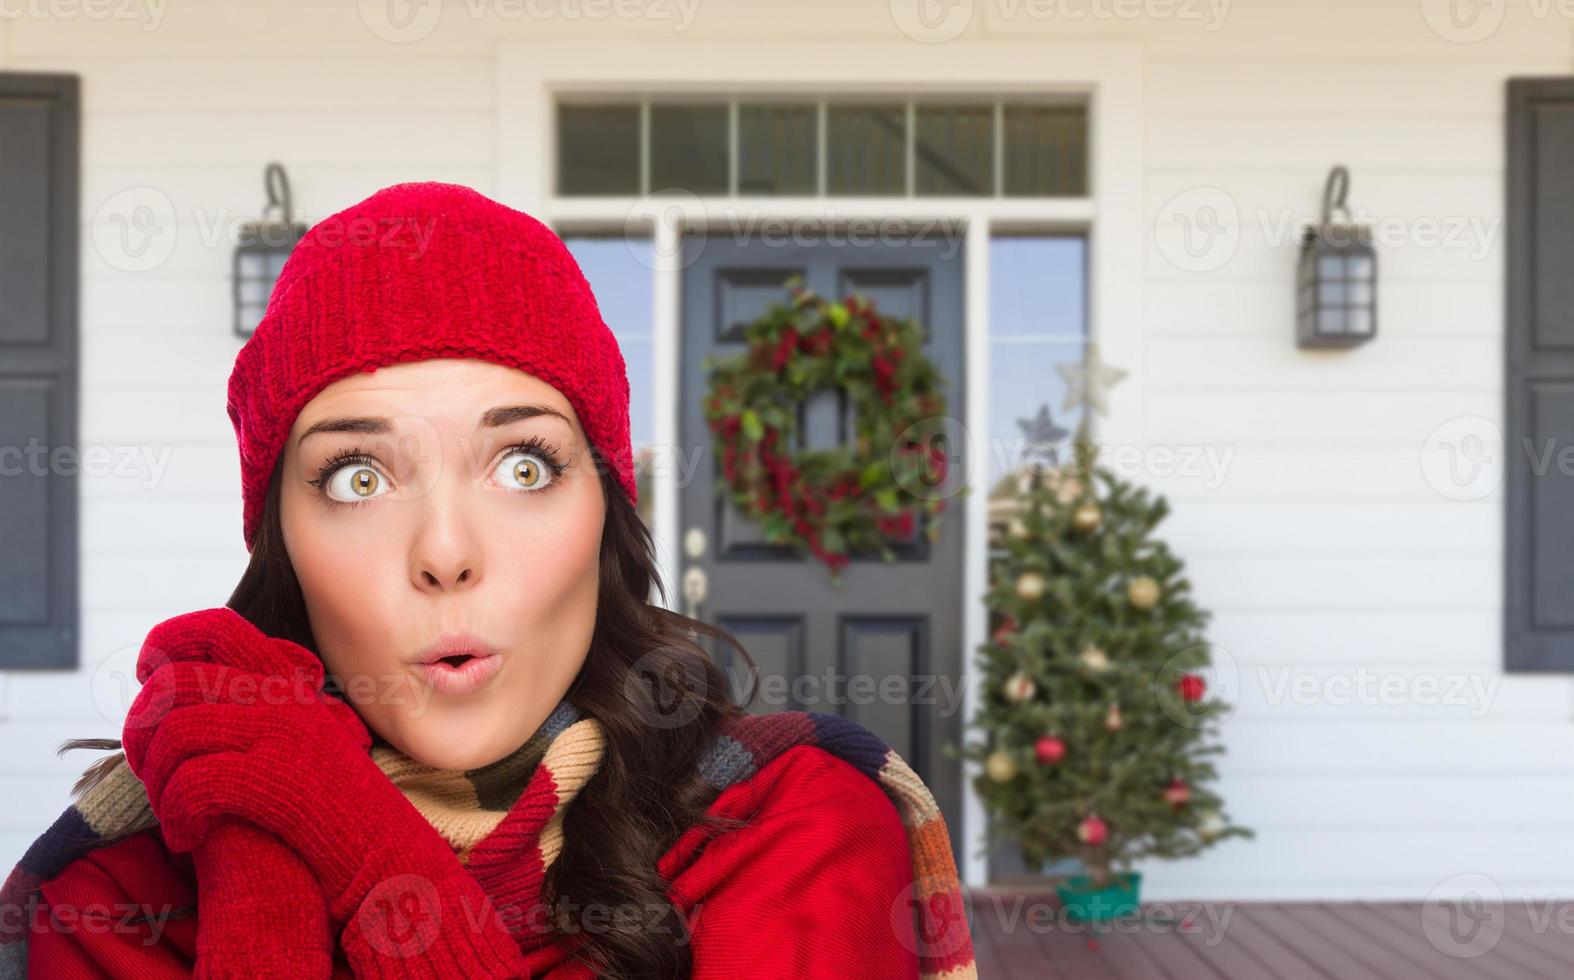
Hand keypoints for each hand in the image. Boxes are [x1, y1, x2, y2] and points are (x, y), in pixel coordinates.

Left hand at [120, 608, 528, 976]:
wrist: (386, 858)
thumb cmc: (330, 811)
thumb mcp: (301, 741)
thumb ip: (257, 712)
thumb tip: (183, 697)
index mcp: (287, 683)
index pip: (214, 628)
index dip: (166, 644)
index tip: (148, 679)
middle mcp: (285, 698)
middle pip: (175, 682)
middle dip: (141, 732)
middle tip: (148, 772)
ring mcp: (284, 734)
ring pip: (176, 732)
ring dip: (156, 782)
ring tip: (173, 814)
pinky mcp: (278, 780)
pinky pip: (196, 781)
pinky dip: (178, 815)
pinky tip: (189, 837)